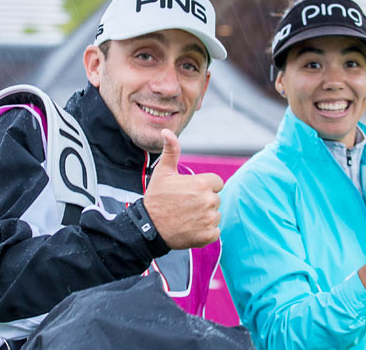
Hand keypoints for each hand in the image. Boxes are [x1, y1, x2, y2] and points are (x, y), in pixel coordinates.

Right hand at [142, 129, 223, 248]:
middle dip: (204, 201)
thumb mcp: (163, 172)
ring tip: (187, 217)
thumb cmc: (156, 198)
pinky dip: (205, 231)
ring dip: (205, 217)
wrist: (148, 228)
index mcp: (202, 183)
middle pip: (216, 199)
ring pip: (215, 215)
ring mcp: (209, 219)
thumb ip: (171, 151)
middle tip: (185, 205)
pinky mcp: (208, 235)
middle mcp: (209, 200)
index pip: (217, 183)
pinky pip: (215, 231)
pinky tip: (190, 228)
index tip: (190, 192)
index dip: (204, 187)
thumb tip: (166, 131)